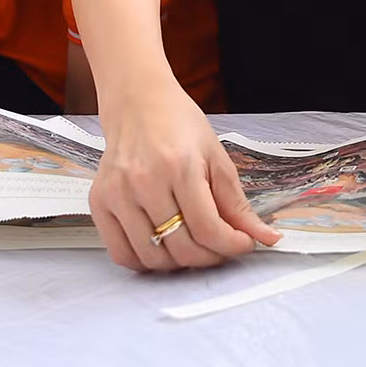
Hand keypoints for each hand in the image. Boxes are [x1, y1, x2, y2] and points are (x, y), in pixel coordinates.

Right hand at [90, 81, 282, 273]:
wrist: (138, 103)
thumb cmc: (179, 125)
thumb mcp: (217, 157)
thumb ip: (238, 204)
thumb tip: (267, 237)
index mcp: (179, 166)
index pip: (208, 228)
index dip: (231, 245)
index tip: (243, 244)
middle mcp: (144, 182)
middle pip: (181, 248)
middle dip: (210, 257)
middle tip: (220, 247)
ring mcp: (117, 194)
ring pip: (152, 258)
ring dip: (179, 263)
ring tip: (193, 245)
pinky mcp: (99, 203)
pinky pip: (122, 254)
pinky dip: (145, 262)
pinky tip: (163, 247)